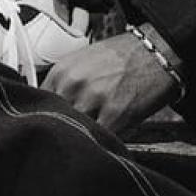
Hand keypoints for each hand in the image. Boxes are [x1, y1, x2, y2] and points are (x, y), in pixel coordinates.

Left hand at [41, 25, 180, 136]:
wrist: (155, 53)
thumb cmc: (121, 57)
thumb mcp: (82, 61)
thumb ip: (64, 84)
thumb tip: (51, 108)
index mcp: (62, 70)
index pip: (40, 102)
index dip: (46, 116)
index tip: (51, 124)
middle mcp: (74, 84)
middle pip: (56, 118)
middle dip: (63, 128)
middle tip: (71, 135)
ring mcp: (94, 100)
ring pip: (76, 130)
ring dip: (82, 137)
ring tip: (88, 140)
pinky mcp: (116, 114)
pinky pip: (101, 138)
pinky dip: (102, 143)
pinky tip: (106, 141)